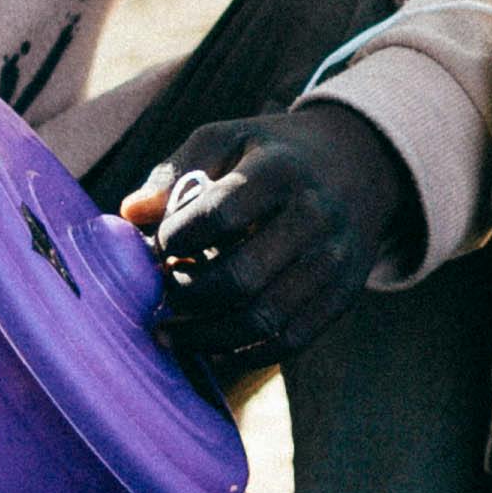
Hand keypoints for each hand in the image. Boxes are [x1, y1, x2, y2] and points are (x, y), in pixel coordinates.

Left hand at [120, 100, 414, 365]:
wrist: (360, 163)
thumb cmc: (272, 154)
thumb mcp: (226, 139)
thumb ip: (175, 171)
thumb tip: (131, 214)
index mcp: (280, 171)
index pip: (220, 215)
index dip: (176, 239)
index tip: (159, 246)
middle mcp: (315, 216)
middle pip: (241, 277)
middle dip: (187, 295)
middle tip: (162, 293)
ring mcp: (335, 260)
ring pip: (264, 319)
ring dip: (206, 336)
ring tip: (170, 331)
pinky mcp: (343, 294)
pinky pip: (290, 340)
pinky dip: (242, 353)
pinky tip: (208, 347)